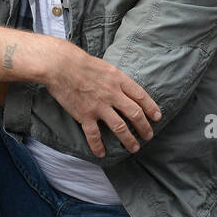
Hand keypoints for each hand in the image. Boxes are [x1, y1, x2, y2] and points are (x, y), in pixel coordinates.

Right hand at [42, 45, 159, 157]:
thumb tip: (122, 88)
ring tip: (134, 148)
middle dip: (144, 127)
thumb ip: (115, 79)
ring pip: (120, 127)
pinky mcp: (84, 115)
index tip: (157, 117)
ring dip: (129, 140)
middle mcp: (112, 94)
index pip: (141, 96)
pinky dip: (98, 146)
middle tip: (148, 136)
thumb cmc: (80, 62)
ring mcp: (99, 106)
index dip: (151, 108)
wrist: (60, 65)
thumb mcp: (105, 66)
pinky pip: (94, 135)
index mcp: (119, 80)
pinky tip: (101, 153)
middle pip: (135, 114)